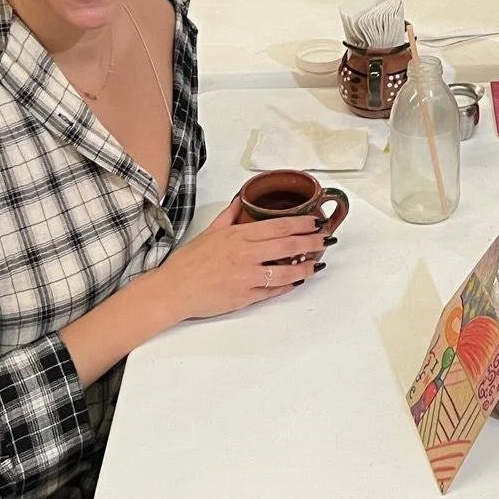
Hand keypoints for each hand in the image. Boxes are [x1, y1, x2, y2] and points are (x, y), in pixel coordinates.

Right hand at [153, 196, 327, 319]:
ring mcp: (248, 277)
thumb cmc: (188, 263)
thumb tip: (240, 201)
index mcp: (239, 236)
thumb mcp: (209, 232)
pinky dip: (289, 284)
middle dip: (311, 242)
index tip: (315, 222)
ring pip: (286, 270)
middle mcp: (246, 255)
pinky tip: (297, 280)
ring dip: (305, 266)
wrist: (173, 290)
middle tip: (325, 240)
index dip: (302, 224)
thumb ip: (229, 216)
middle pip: (289, 245)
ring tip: (316, 262)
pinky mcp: (246, 297)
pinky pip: (274, 290)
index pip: (280, 226)